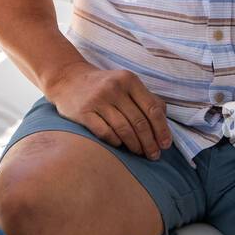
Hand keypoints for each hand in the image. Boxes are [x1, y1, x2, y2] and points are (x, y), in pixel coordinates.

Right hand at [46, 63, 172, 159]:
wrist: (68, 78)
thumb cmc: (104, 85)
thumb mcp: (126, 83)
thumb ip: (146, 98)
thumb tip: (165, 122)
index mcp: (129, 80)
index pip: (152, 109)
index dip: (162, 129)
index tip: (166, 145)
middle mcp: (114, 88)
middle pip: (139, 122)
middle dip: (150, 143)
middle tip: (154, 155)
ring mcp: (97, 100)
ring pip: (124, 130)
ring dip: (135, 146)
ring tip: (139, 153)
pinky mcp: (83, 112)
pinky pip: (105, 133)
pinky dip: (116, 142)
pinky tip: (120, 145)